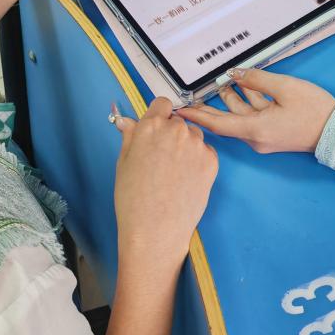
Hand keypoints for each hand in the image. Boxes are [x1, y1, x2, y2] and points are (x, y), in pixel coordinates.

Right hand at [113, 98, 217, 265]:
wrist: (155, 229)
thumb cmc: (133, 199)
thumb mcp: (123, 163)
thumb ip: (130, 136)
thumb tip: (127, 120)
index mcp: (151, 126)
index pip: (162, 104)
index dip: (159, 116)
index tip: (157, 129)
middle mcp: (176, 130)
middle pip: (178, 121)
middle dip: (171, 134)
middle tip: (162, 159)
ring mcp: (197, 145)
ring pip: (194, 136)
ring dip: (186, 146)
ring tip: (174, 173)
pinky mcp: (212, 161)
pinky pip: (206, 152)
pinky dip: (198, 161)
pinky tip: (186, 180)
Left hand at [180, 68, 334, 154]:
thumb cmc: (315, 112)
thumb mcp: (285, 88)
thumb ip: (257, 79)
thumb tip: (236, 74)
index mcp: (256, 129)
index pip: (217, 124)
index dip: (197, 116)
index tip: (180, 111)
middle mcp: (256, 137)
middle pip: (225, 121)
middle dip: (210, 106)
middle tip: (193, 96)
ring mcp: (264, 137)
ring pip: (240, 116)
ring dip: (232, 99)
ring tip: (224, 81)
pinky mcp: (272, 134)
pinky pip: (253, 117)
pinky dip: (247, 102)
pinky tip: (245, 87)